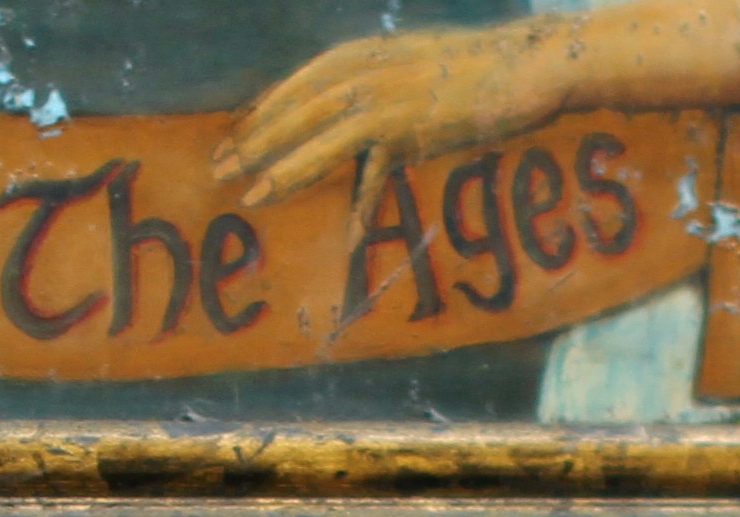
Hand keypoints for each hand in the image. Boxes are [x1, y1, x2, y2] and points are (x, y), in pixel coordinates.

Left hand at [215, 19, 575, 213]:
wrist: (523, 64)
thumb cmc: (465, 71)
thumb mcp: (404, 68)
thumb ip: (367, 87)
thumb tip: (336, 119)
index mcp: (358, 55)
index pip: (293, 88)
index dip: (258, 117)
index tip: (229, 142)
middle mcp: (364, 72)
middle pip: (293, 113)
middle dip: (252, 143)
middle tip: (216, 171)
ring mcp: (385, 100)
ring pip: (319, 142)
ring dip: (284, 171)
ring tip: (253, 197)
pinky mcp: (410, 129)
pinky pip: (376, 176)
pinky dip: (364, 207)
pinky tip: (351, 239)